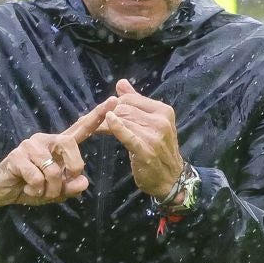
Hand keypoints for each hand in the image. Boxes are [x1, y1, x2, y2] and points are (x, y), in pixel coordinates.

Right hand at [0, 97, 115, 208]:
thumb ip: (71, 187)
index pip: (81, 128)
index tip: (113, 102)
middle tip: (62, 186)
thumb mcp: (55, 191)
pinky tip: (27, 190)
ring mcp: (30, 145)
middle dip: (73, 169)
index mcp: (59, 146)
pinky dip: (35, 191)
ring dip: (49, 190)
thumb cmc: (31, 187)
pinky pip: (37, 178)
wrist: (0, 191)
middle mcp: (46, 140)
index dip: (97, 116)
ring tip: (39, 192)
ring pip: (53, 170)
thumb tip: (83, 181)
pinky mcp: (18, 155)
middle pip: (70, 145)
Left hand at [97, 79, 183, 199]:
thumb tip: (121, 83)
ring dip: (104, 124)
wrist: (171, 179)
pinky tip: (107, 122)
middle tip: (92, 121)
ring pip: (122, 120)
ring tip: (94, 128)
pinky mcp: (146, 150)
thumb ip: (136, 102)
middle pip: (125, 109)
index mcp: (163, 111)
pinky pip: (127, 135)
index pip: (131, 99)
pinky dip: (116, 127)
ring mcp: (154, 136)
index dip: (114, 104)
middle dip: (107, 113)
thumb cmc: (158, 150)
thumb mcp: (151, 123)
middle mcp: (161, 121)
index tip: (104, 112)